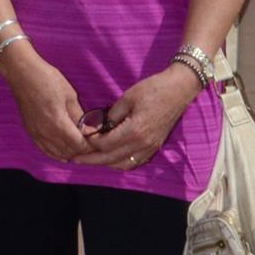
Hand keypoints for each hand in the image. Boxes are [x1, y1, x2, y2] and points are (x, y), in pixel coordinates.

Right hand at [0, 46, 93, 161]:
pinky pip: (45, 150)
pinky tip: (64, 152)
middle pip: (69, 152)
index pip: (79, 144)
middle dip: (82, 149)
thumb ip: (79, 116)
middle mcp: (46, 133)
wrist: (22, 73)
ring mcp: (36, 134)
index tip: (98, 140)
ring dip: (70, 153)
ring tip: (80, 146)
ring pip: (57, 154)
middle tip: (91, 142)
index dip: (90, 145)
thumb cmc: (47, 79)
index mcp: (58, 122)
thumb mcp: (70, 95)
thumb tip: (89, 130)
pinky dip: (56, 153)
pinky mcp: (30, 132)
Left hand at [72, 66, 198, 170]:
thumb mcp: (128, 97)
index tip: (80, 137)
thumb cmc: (153, 89)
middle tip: (76, 159)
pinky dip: (120, 162)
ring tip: (92, 159)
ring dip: (106, 164)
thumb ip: (111, 114)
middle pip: (111, 159)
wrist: (179, 89)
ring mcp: (150, 147)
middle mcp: (142, 144)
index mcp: (134, 131)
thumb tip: (96, 125)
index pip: (105, 144)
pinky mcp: (154, 146)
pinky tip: (111, 158)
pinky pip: (134, 162)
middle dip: (92, 160)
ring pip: (123, 164)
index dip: (90, 142)